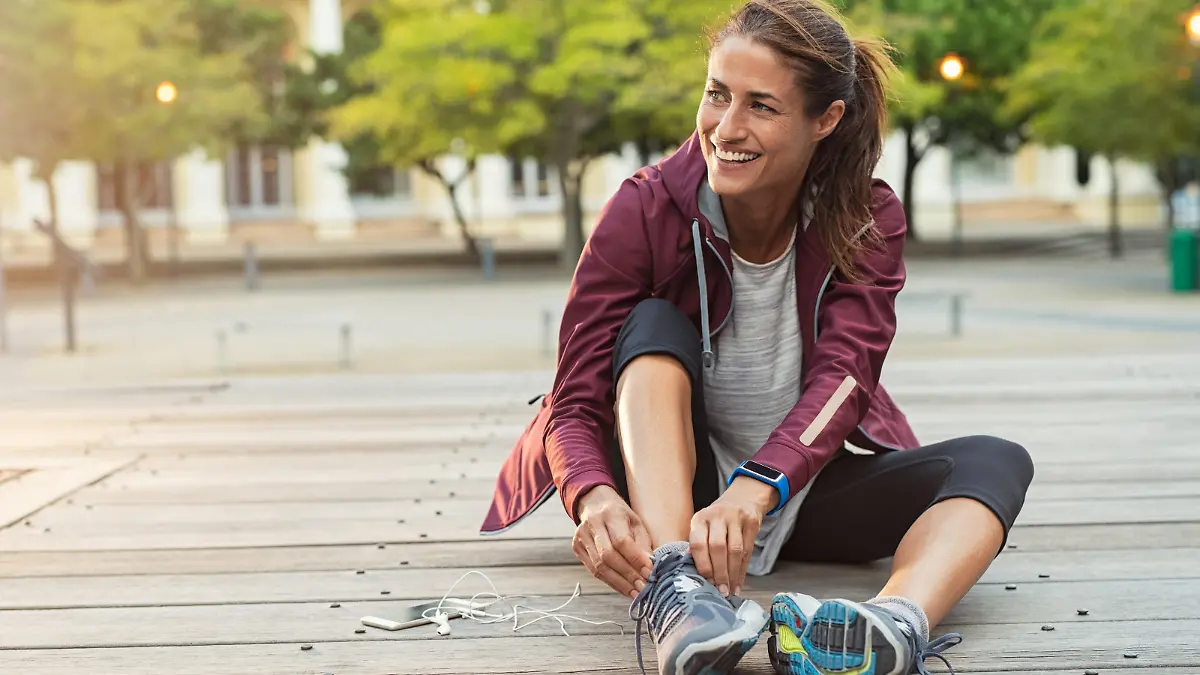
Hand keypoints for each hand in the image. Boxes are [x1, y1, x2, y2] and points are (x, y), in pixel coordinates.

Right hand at [573, 485, 653, 598]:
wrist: (595, 504)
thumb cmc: (621, 515)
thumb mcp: (636, 522)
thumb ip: (643, 543)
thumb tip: (650, 567)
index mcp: (610, 513)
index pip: (621, 541)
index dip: (636, 559)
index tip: (650, 573)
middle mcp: (592, 524)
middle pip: (607, 556)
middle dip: (628, 575)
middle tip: (644, 587)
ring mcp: (581, 537)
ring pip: (599, 567)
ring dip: (620, 583)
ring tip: (636, 593)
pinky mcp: (577, 548)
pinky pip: (594, 571)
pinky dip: (611, 582)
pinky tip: (624, 589)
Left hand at [689, 477, 776, 596]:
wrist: (742, 499)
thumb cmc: (717, 520)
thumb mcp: (703, 526)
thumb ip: (698, 547)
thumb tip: (693, 575)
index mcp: (699, 519)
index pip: (698, 544)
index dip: (703, 565)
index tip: (705, 582)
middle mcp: (716, 516)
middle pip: (718, 548)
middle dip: (719, 573)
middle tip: (720, 591)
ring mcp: (735, 517)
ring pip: (735, 550)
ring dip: (732, 574)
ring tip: (730, 590)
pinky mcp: (751, 522)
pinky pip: (748, 550)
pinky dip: (743, 570)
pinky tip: (739, 583)